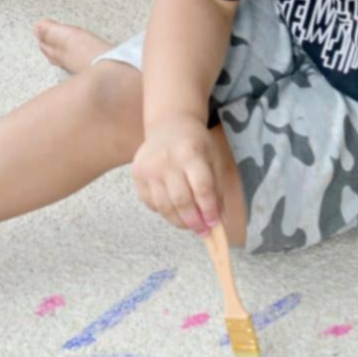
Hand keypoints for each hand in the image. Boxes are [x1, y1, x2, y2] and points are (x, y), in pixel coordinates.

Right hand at [131, 114, 221, 234]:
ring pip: (164, 206)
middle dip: (194, 221)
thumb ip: (218, 190)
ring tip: (190, 226)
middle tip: (203, 231)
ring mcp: (148, 167)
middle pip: (181, 200)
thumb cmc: (197, 144)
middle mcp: (166, 159)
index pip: (201, 188)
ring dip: (179, 221)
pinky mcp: (137, 174)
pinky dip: (164, 213)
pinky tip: (175, 212)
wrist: (170, 125)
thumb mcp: (214, 160)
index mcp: (190, 152)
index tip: (214, 224)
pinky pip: (151, 203)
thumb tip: (221, 222)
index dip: (209, 210)